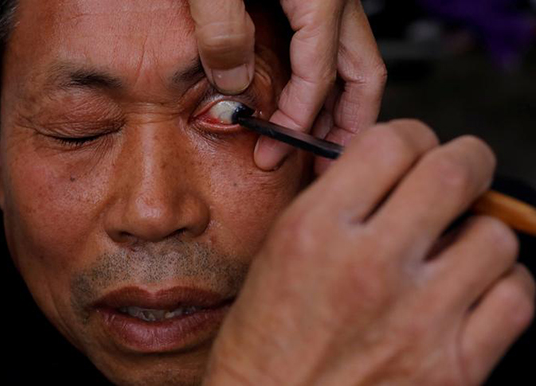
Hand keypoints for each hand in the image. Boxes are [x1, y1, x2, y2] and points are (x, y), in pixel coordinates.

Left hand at [188, 0, 386, 172]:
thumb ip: (223, 30)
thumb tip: (233, 84)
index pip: (320, 78)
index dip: (298, 122)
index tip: (273, 152)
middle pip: (362, 75)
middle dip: (348, 127)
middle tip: (324, 166)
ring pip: (352, 63)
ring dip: (338, 107)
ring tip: (314, 143)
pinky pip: (331, 48)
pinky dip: (322, 81)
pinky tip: (299, 100)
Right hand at [204, 120, 534, 384]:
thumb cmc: (267, 338)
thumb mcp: (280, 250)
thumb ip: (337, 200)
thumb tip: (395, 169)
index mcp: (316, 230)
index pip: (393, 143)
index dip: (412, 136)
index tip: (415, 150)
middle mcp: (369, 267)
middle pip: (456, 172)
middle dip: (466, 161)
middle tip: (459, 174)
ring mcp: (418, 319)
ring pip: (496, 236)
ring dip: (480, 233)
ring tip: (455, 250)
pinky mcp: (453, 369)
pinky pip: (517, 298)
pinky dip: (502, 286)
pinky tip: (472, 292)